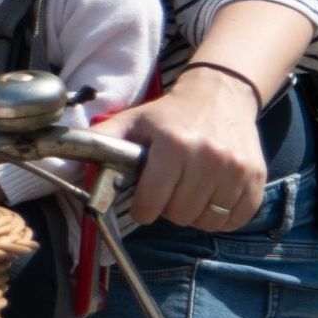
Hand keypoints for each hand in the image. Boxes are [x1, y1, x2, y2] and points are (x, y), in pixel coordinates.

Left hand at [91, 68, 265, 228]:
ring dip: (193, 214)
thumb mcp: (133, 121)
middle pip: (180, 214)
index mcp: (173, 144)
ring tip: (187, 192)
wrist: (220, 96)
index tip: (143, 204)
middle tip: (167, 192)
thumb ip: (101, 140)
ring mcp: (236, 169)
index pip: (153, 201)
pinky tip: (209, 197)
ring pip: (206, 221)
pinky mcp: (255, 178)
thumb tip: (62, 155)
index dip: (144, 209)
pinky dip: (220, 217)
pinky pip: (234, 219)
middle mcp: (208, 157)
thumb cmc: (170, 114)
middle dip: (168, 209)